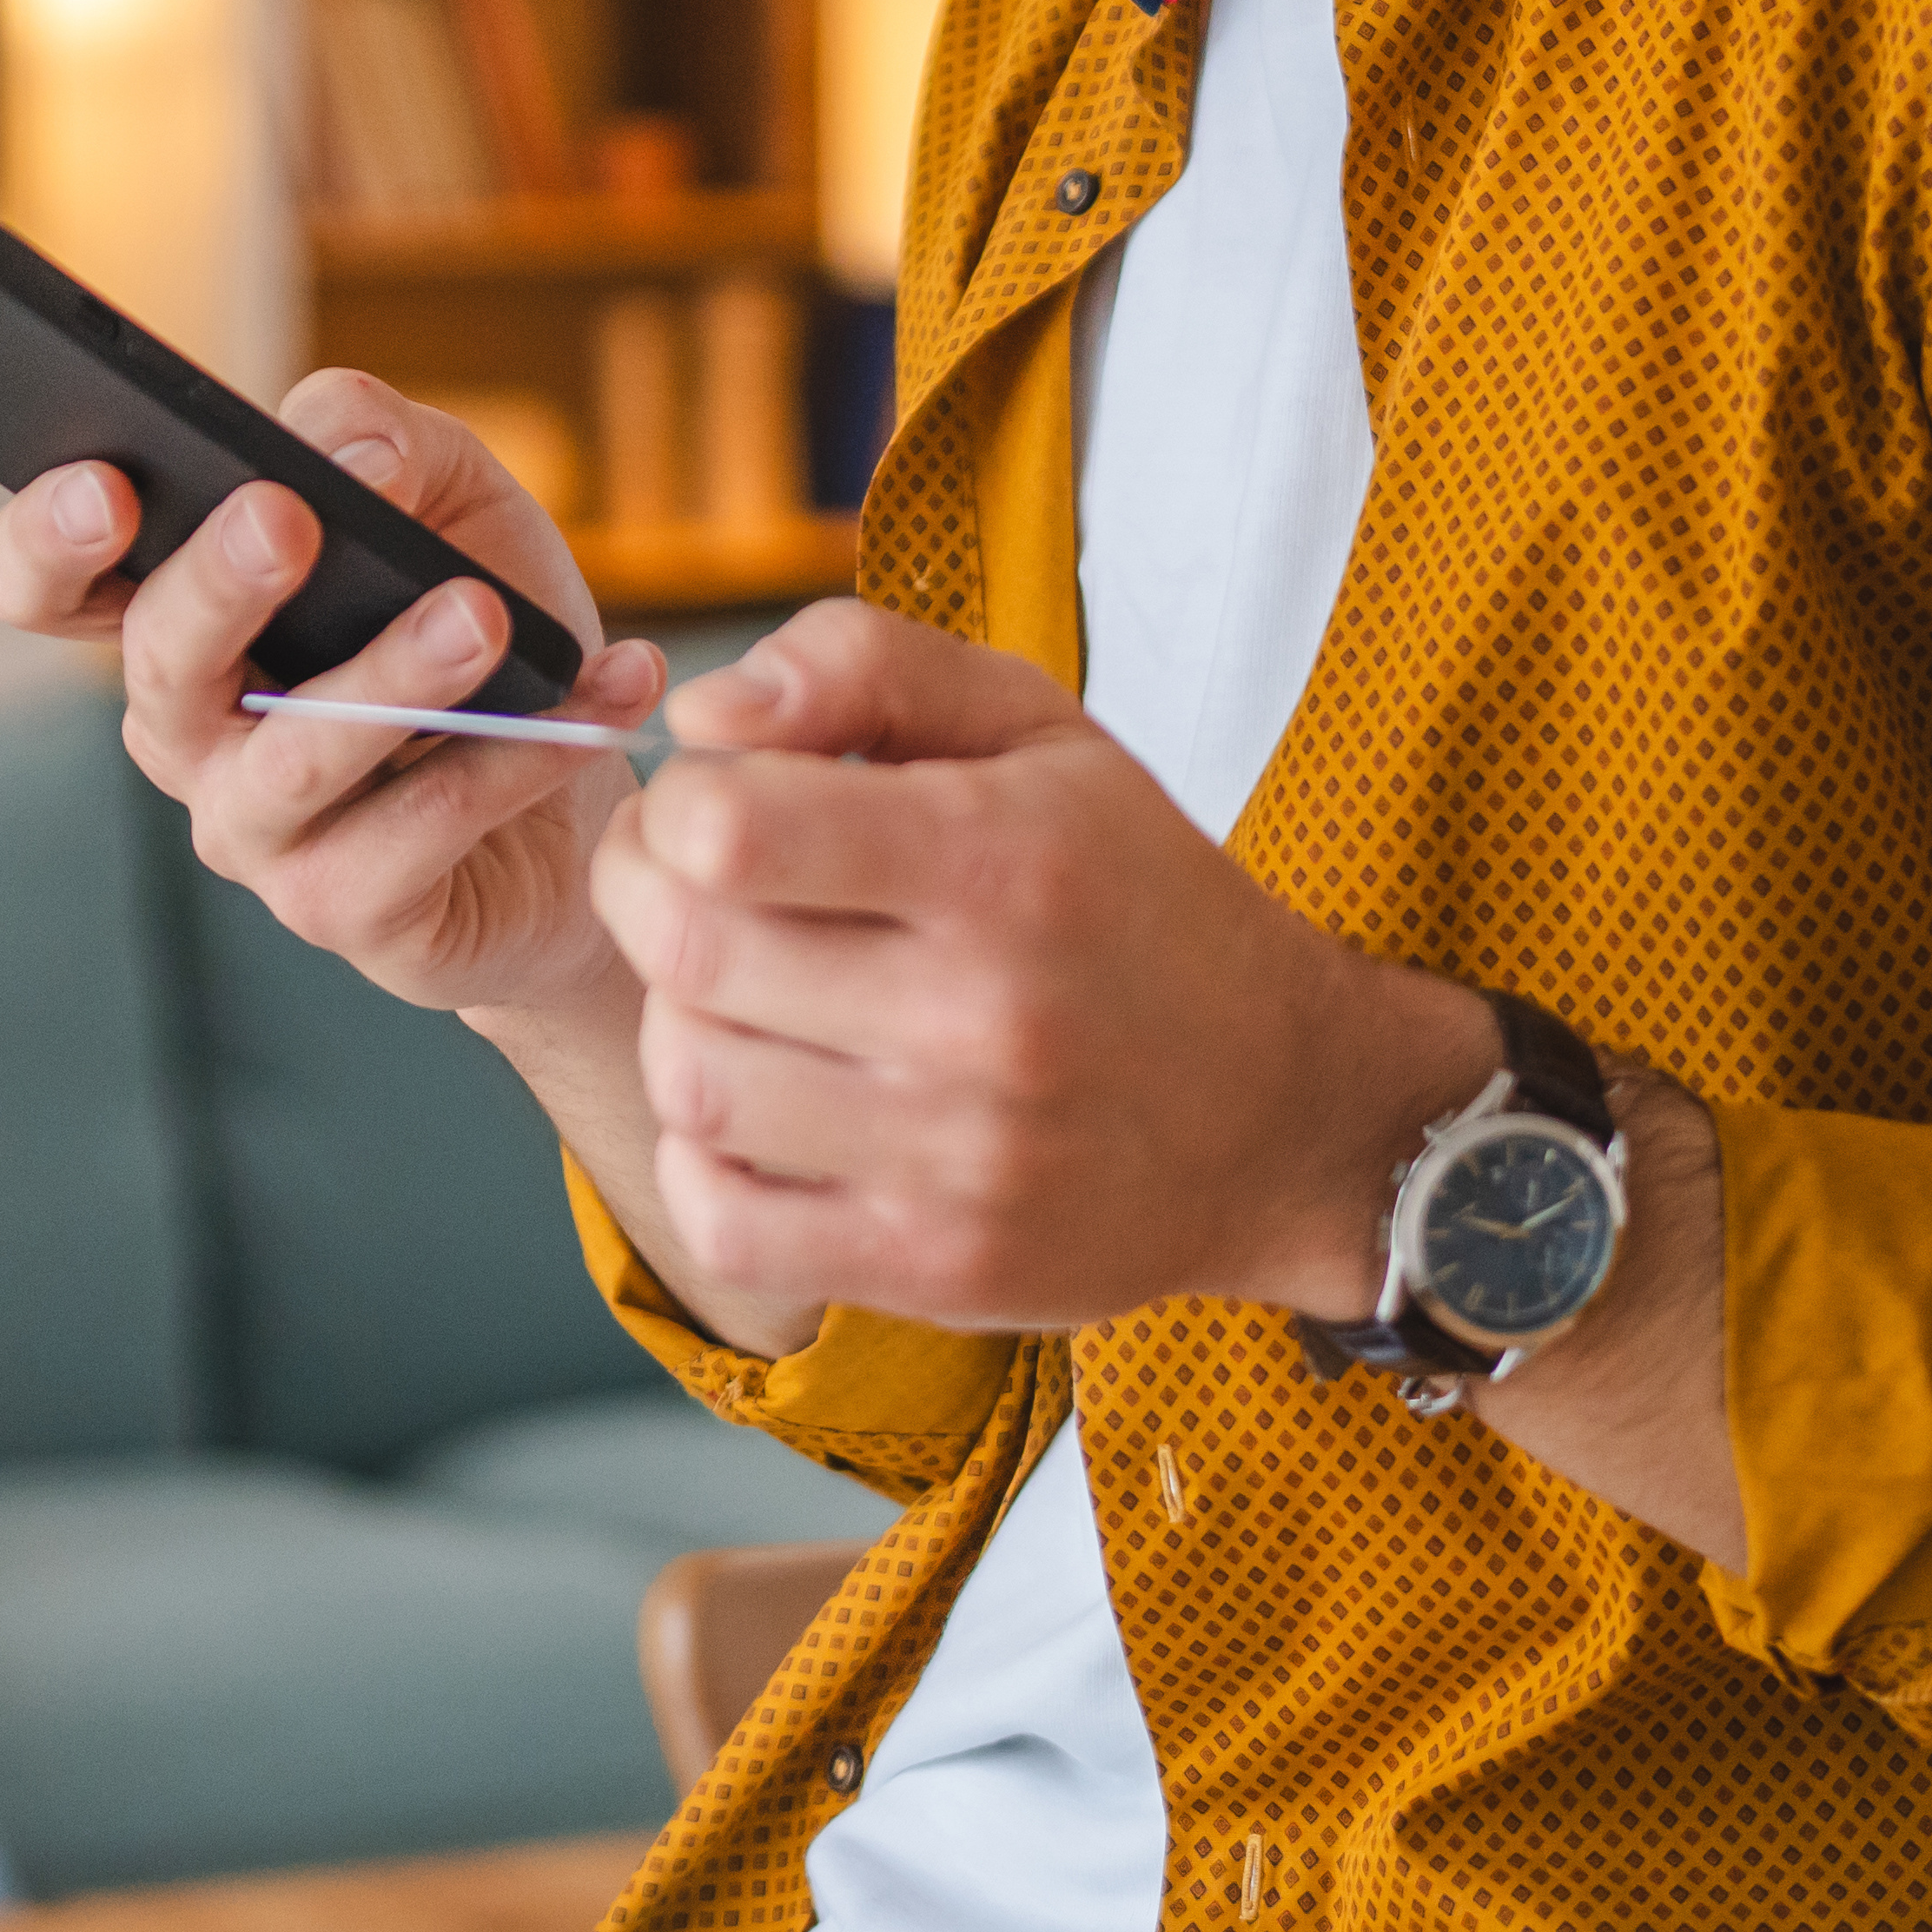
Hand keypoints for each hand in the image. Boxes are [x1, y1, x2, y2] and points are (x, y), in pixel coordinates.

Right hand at [0, 372, 668, 1031]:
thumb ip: (384, 437)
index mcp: (176, 618)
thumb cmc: (481, 628)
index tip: (107, 487)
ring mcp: (254, 833)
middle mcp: (187, 732)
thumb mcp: (449, 497)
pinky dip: (514, 759)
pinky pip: (418, 827)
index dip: (47, 541)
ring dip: (390, 679)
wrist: (585, 794)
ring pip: (293, 757)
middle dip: (218, 584)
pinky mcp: (345, 909)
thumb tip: (348, 448)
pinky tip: (593, 702)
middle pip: (158, 662)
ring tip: (482, 619)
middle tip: (287, 518)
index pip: (49, 586)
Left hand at [592, 602, 1498, 1336]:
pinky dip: (701, 1163)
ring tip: (741, 996)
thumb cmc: (1136, 896)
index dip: (677, 804)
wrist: (1286, 1112)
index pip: (732, 829)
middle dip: (644, 897)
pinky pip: (722, 1223)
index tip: (707, 806)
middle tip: (686, 884)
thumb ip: (861, 666)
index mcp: (1003, 861)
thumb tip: (701, 717)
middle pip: (689, 954)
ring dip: (678, 1025)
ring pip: (692, 1086)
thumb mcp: (1038, 729)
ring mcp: (959, 1159)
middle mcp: (982, 1017)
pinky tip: (763, 1112)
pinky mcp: (936, 1266)